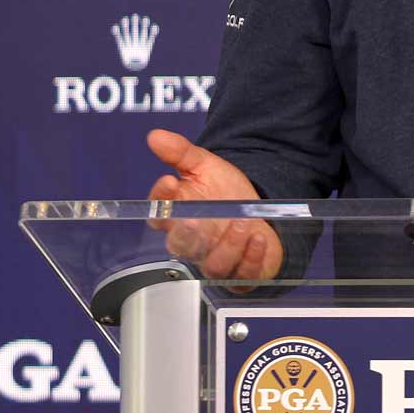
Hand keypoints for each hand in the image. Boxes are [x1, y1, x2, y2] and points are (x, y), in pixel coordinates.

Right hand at [146, 129, 283, 289]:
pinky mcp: (240, 275)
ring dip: (228, 245)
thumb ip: (180, 153)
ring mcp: (216, 262)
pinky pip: (242, 276)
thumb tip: (155, 136)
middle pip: (181, 247)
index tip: (170, 184)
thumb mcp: (205, 166)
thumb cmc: (224, 191)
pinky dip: (251, 259)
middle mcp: (193, 244)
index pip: (159, 217)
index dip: (162, 203)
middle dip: (186, 236)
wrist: (258, 208)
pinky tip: (259, 239)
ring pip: (213, 264)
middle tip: (194, 220)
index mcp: (177, 219)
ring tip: (242, 223)